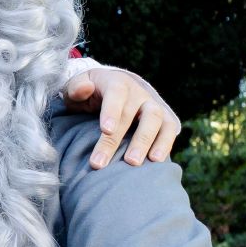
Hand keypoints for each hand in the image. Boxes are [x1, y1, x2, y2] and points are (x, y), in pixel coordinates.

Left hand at [62, 65, 181, 167]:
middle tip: (102, 162)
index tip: (105, 130)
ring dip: (146, 142)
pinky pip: (169, 130)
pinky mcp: (164, 118)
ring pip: (156, 120)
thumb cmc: (92, 92)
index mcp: (117, 83)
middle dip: (118, 138)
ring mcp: (153, 104)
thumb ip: (76, 88)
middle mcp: (138, 93)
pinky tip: (155, 162)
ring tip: (133, 163)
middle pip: (132, 113)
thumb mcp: (78, 85)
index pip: (116, 94)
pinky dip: (165, 145)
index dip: (111, 112)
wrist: (118, 88)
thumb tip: (85, 89)